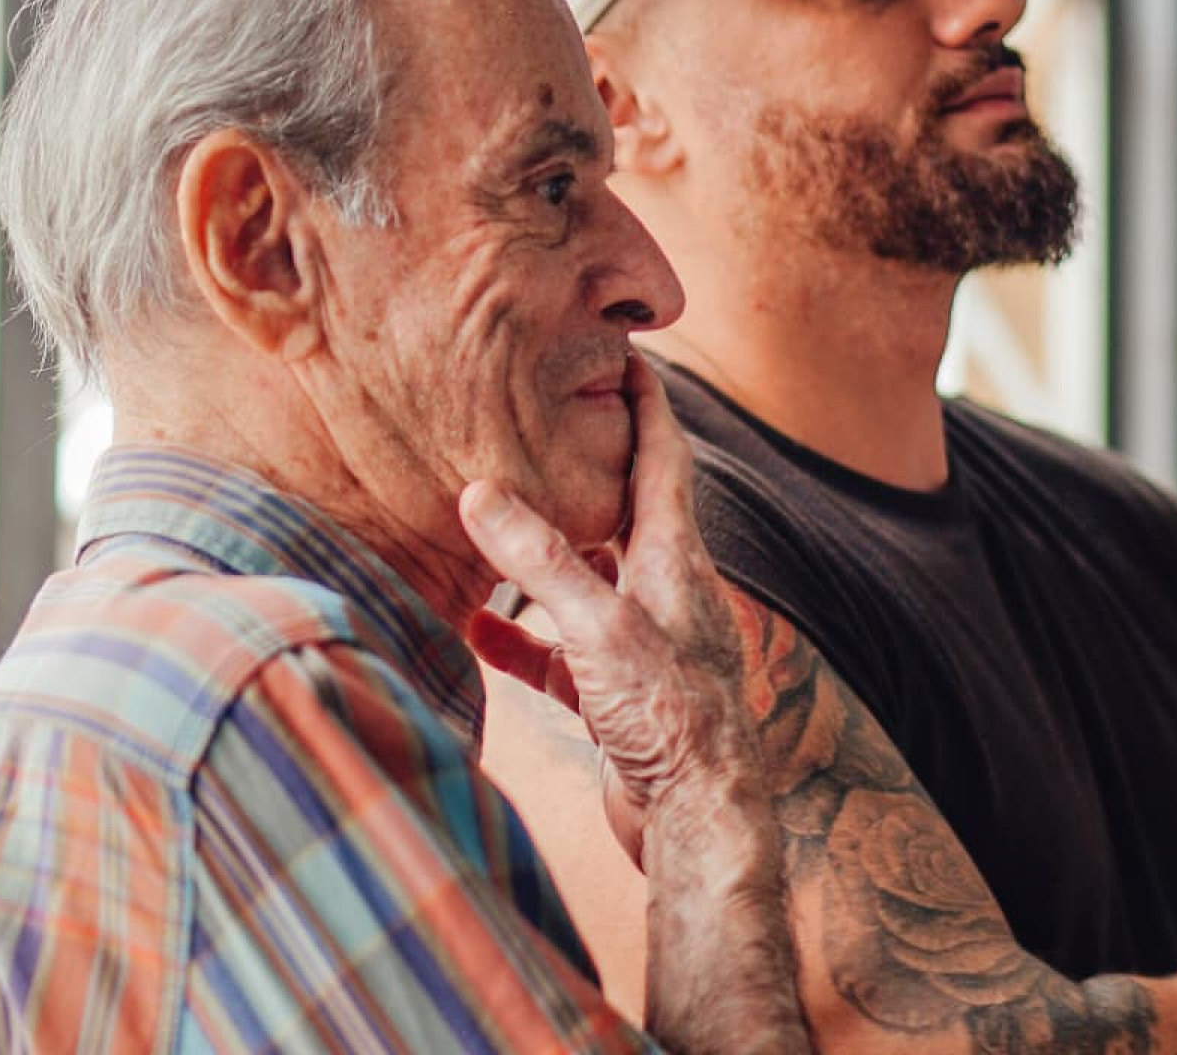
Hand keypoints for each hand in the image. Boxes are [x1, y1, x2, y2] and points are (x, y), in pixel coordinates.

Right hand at [461, 358, 759, 867]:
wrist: (699, 822)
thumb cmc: (670, 719)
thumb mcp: (599, 629)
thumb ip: (541, 561)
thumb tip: (480, 490)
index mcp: (675, 558)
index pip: (662, 457)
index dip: (644, 403)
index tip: (625, 354)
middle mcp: (664, 592)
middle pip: (626, 509)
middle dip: (590, 464)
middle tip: (547, 420)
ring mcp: (642, 644)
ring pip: (590, 577)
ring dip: (547, 548)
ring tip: (496, 513)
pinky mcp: (618, 695)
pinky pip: (560, 650)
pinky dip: (522, 632)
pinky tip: (477, 622)